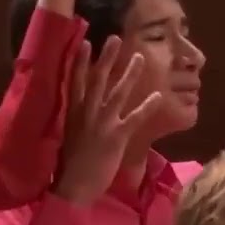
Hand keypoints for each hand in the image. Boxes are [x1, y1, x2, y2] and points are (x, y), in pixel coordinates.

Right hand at [53, 37, 161, 204]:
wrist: (72, 186)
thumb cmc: (68, 164)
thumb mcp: (67, 135)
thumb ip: (75, 118)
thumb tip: (78, 106)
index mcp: (72, 113)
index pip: (75, 82)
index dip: (80, 61)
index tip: (85, 42)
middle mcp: (85, 114)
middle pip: (96, 80)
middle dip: (106, 59)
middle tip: (114, 39)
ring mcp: (101, 124)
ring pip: (117, 93)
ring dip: (130, 74)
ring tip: (141, 58)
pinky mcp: (115, 137)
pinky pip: (134, 118)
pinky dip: (146, 106)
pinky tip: (157, 95)